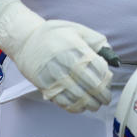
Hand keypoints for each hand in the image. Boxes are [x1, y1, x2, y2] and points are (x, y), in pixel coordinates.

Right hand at [0, 0, 116, 113]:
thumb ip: (95, 40)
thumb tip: (111, 55)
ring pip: (79, 97)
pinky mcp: (46, 86)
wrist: (25, 41)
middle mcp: (66, 63)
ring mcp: (55, 76)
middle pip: (91, 85)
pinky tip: (80, 106)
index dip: (107, 78)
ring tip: (95, 104)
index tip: (109, 81)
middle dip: (102, 95)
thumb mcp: (75, 29)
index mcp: (75, 48)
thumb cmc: (51, 35)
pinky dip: (75, 107)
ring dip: (91, 104)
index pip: (98, 68)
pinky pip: (63, 102)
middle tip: (106, 98)